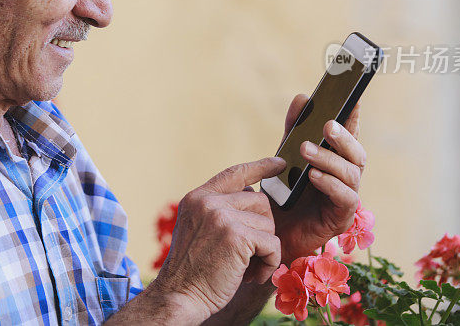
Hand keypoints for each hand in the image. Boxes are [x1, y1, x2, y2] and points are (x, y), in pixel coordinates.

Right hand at [150, 158, 285, 322]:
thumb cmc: (192, 271)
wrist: (179, 296)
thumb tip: (253, 196)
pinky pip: (272, 244)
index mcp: (197, 197)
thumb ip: (218, 210)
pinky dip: (269, 263)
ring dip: (265, 250)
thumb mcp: (197, 229)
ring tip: (246, 268)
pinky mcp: (237, 236)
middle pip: (260, 201)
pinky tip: (252, 276)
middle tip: (249, 255)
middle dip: (262, 229)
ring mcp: (221, 216)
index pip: (234, 174)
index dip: (260, 166)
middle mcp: (208, 202)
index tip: (280, 163)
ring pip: (268, 224)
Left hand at [272, 94, 365, 263]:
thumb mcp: (284, 156)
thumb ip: (294, 129)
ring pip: (351, 174)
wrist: (267, 233)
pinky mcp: (340, 219)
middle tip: (327, 124)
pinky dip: (330, 184)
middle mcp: (345, 179)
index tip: (353, 100)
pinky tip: (313, 175)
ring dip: (329, 159)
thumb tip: (302, 98)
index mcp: (336, 162)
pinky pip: (345, 198)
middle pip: (357, 154)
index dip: (354, 119)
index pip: (350, 137)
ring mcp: (346, 199)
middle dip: (344, 137)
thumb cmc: (280, 195)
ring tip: (305, 149)